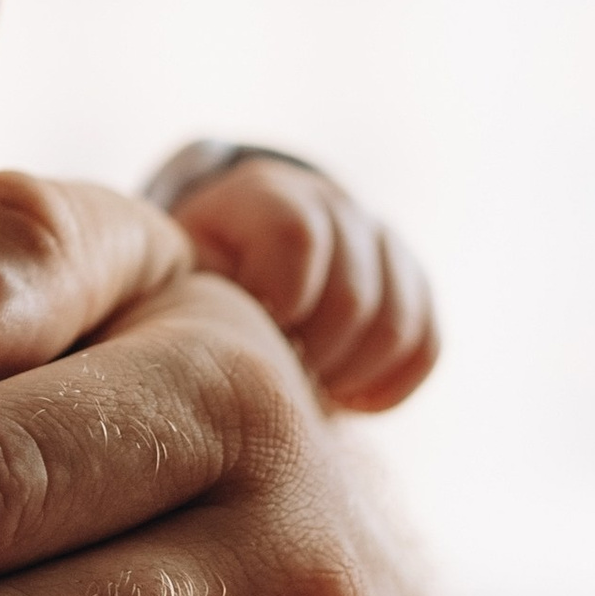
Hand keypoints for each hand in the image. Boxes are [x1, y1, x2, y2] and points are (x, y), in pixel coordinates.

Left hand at [171, 157, 438, 414]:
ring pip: (399, 321)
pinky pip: (426, 344)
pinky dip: (389, 384)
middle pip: (353, 294)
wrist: (229, 278)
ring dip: (351, 373)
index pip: (298, 236)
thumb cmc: (184, 289)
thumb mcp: (168, 280)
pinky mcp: (410, 285)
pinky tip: (346, 400)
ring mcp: (377, 242)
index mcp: (264, 195)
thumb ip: (176, 297)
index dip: (281, 299)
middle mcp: (330, 206)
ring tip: (306, 393)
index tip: (250, 339)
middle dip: (314, 355)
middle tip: (277, 381)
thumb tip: (185, 346)